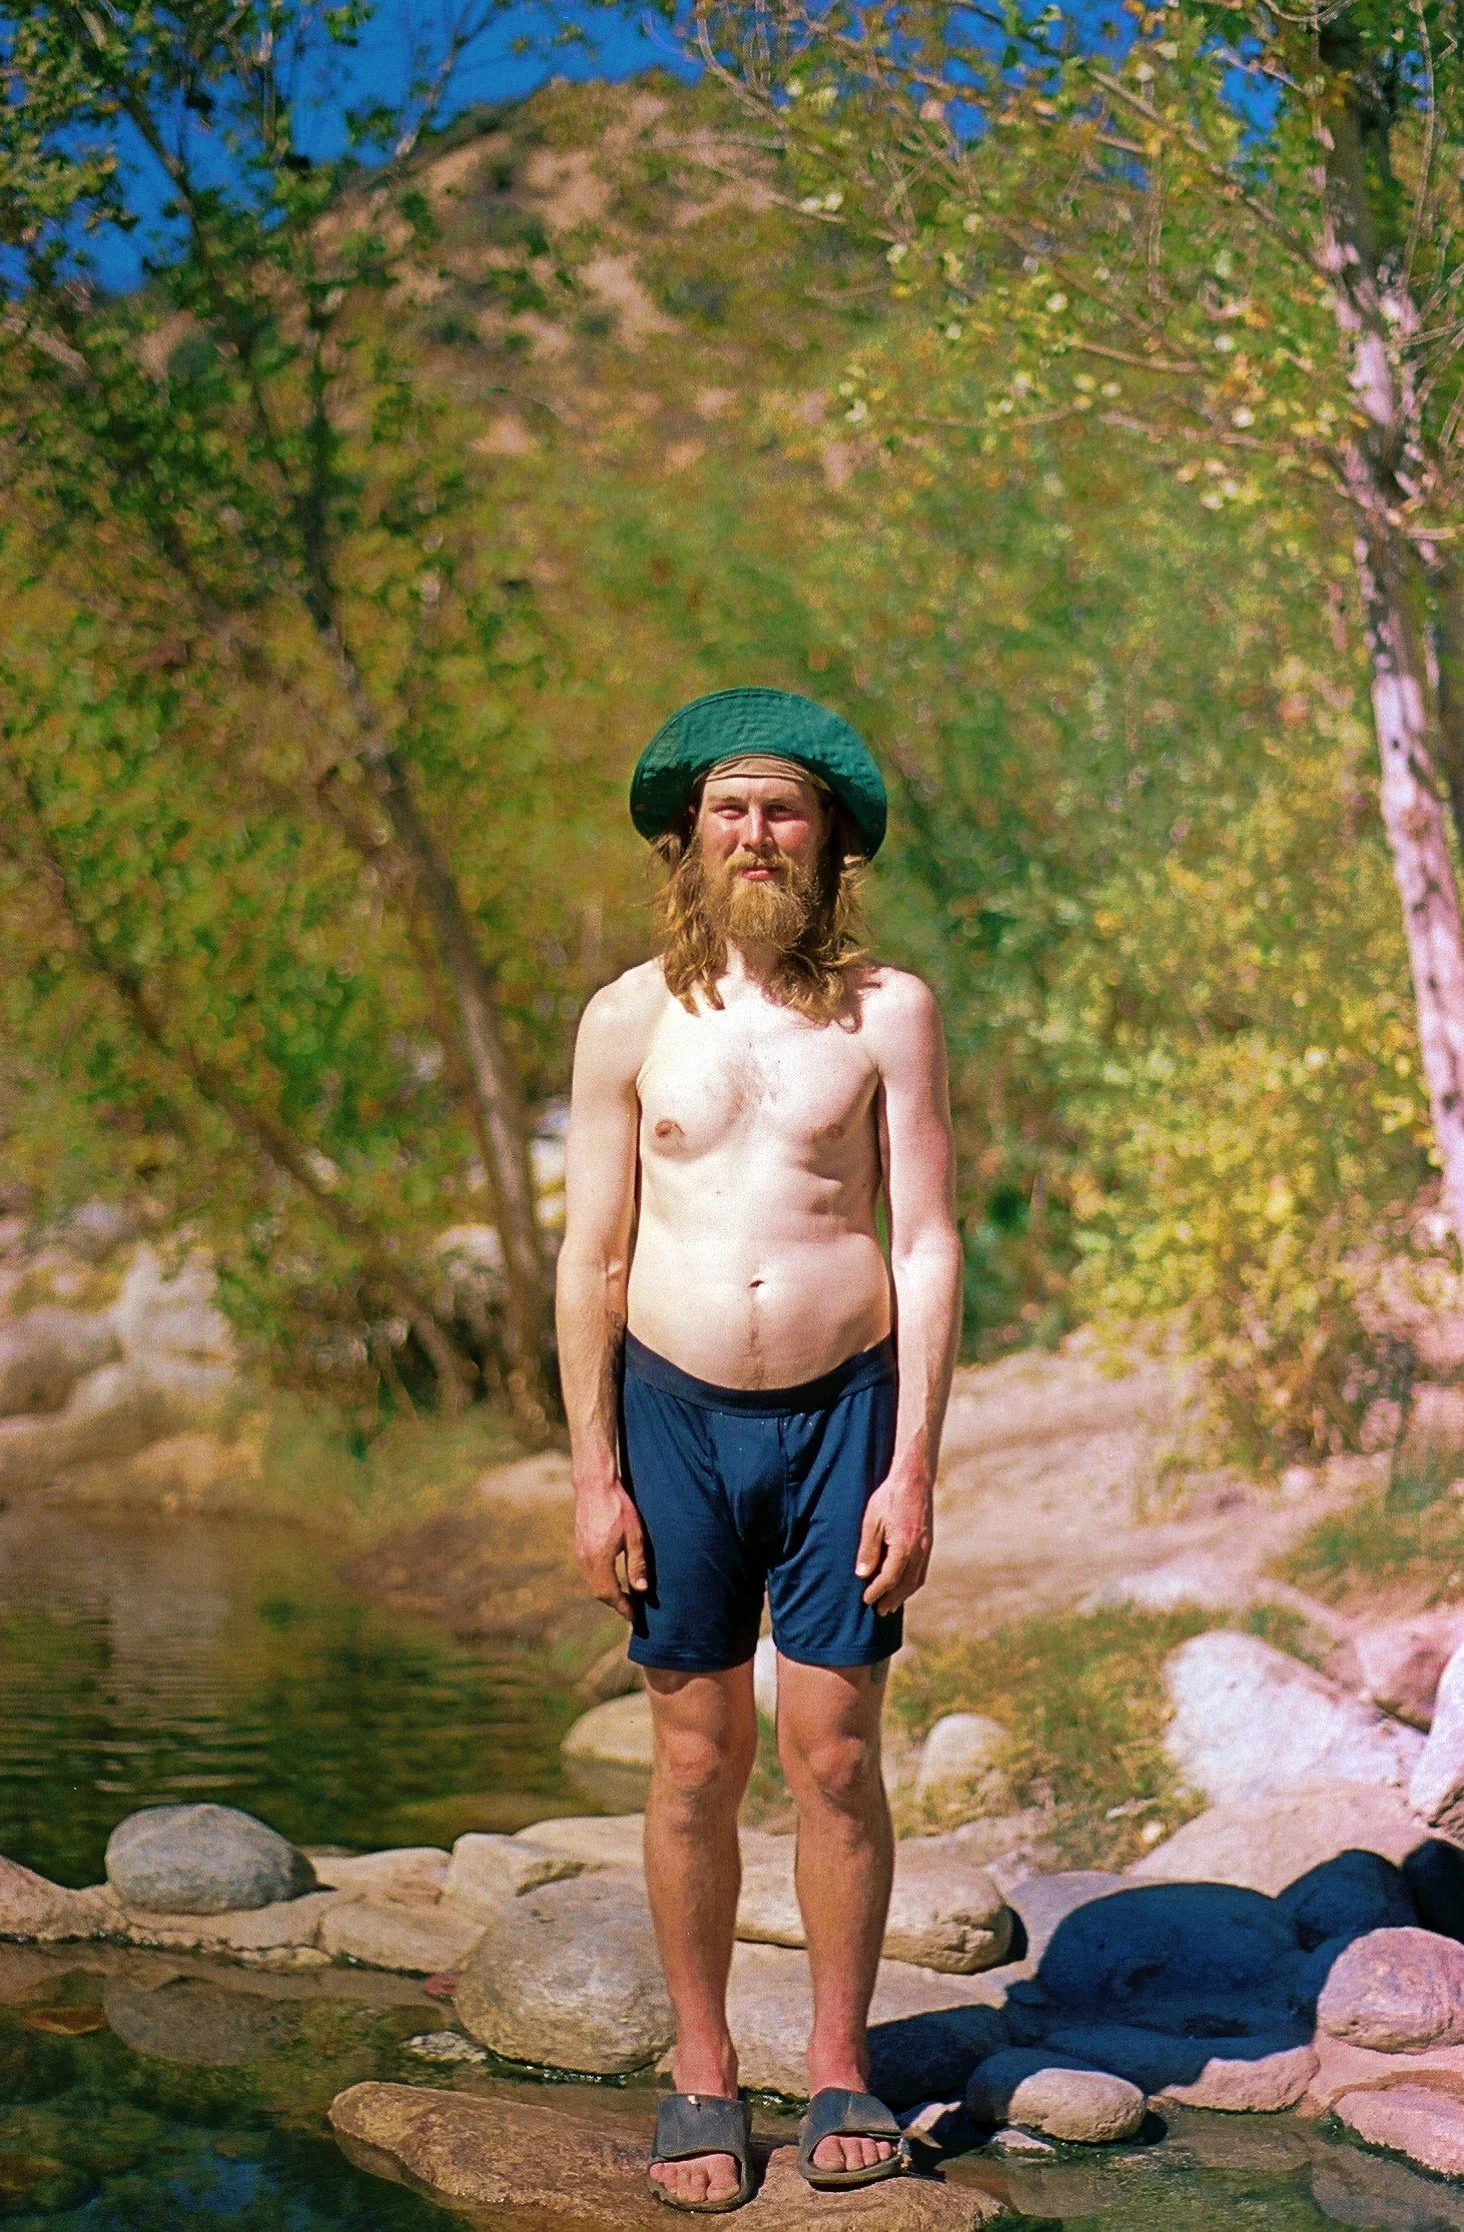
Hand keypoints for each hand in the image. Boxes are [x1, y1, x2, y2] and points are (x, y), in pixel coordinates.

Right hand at [573, 1467, 647, 1622]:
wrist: (594, 1484)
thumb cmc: (618, 1506)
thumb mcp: (635, 1534)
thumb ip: (637, 1564)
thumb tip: (642, 1591)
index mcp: (600, 1559)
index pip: (610, 1594)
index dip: (623, 1608)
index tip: (635, 1617)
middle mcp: (586, 1559)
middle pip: (599, 1592)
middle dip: (616, 1604)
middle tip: (632, 1610)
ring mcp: (580, 1552)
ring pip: (592, 1582)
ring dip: (608, 1593)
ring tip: (626, 1597)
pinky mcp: (579, 1545)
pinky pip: (589, 1571)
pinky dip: (601, 1581)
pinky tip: (614, 1577)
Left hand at [855, 1461, 932, 1613]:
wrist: (915, 1479)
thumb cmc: (890, 1497)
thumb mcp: (872, 1521)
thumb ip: (868, 1549)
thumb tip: (862, 1574)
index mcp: (904, 1546)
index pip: (889, 1578)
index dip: (877, 1591)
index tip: (866, 1600)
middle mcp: (919, 1551)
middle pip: (905, 1584)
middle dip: (892, 1599)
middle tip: (879, 1611)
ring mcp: (927, 1548)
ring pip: (917, 1580)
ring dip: (903, 1595)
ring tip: (891, 1604)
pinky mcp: (929, 1543)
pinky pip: (922, 1570)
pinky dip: (912, 1583)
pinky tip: (903, 1585)